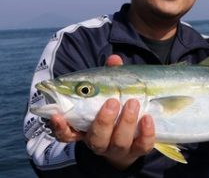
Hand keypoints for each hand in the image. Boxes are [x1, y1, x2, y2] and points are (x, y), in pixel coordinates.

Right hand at [50, 55, 155, 169]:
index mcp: (86, 129)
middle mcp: (100, 142)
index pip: (67, 134)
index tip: (58, 115)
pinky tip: (148, 118)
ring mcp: (119, 148)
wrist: (134, 136)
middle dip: (104, 121)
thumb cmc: (117, 110)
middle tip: (112, 102)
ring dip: (126, 122)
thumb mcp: (111, 94)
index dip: (60, 127)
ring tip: (133, 103)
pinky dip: (146, 133)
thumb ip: (111, 77)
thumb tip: (114, 59)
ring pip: (119, 142)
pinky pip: (142, 146)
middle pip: (97, 138)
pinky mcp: (138, 150)